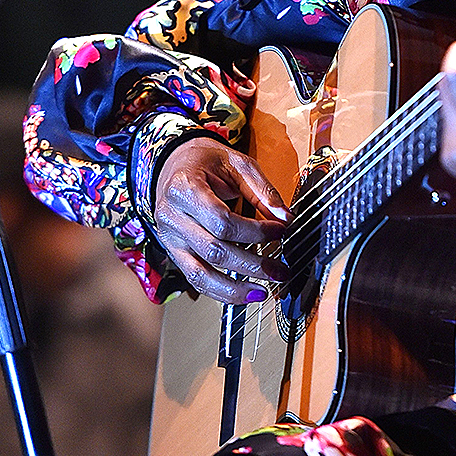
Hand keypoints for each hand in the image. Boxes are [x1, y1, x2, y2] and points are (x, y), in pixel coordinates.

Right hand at [153, 137, 290, 302]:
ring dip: (234, 289)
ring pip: (200, 274)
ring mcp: (170, 237)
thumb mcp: (236, 163)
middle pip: (214, 250)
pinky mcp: (173, 252)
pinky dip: (220, 292)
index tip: (281, 231)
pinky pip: (195, 279)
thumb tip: (286, 217)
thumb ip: (262, 190)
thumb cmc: (205, 161)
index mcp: (185, 188)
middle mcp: (172, 215)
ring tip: (263, 292)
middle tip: (280, 270)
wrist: (173, 164)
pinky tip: (243, 293)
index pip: (222, 221)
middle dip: (252, 264)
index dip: (255, 232)